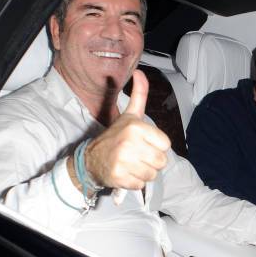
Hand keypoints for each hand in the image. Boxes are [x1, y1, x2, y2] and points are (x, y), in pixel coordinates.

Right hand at [84, 70, 170, 189]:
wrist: (90, 159)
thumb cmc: (115, 136)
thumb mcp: (129, 115)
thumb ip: (139, 95)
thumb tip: (140, 71)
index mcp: (136, 127)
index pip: (165, 144)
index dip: (157, 146)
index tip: (144, 143)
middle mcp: (129, 143)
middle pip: (161, 161)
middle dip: (152, 161)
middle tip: (138, 156)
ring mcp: (123, 162)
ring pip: (152, 175)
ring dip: (144, 173)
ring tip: (132, 165)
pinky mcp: (119, 178)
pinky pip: (141, 185)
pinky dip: (135, 182)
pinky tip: (125, 174)